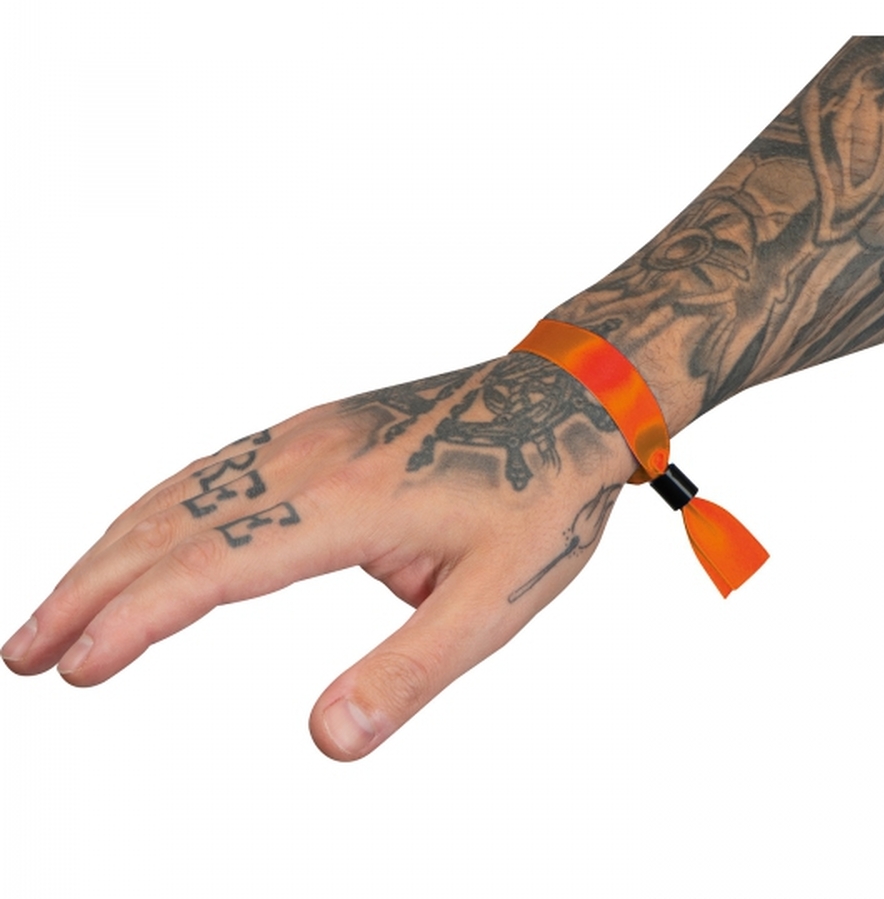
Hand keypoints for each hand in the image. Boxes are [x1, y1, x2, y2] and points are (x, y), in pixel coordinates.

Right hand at [2, 354, 635, 759]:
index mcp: (349, 505)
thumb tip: (324, 741)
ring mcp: (312, 435)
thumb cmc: (538, 497)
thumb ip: (408, 673)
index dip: (136, 617)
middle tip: (25, 652)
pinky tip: (143, 533)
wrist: (568, 402)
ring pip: (185, 488)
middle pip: (174, 522)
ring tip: (60, 604)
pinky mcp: (321, 429)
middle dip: (91, 588)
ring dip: (113, 545)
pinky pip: (219, 465)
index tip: (74, 668)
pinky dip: (161, 507)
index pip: (215, 565)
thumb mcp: (493, 603)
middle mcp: (312, 458)